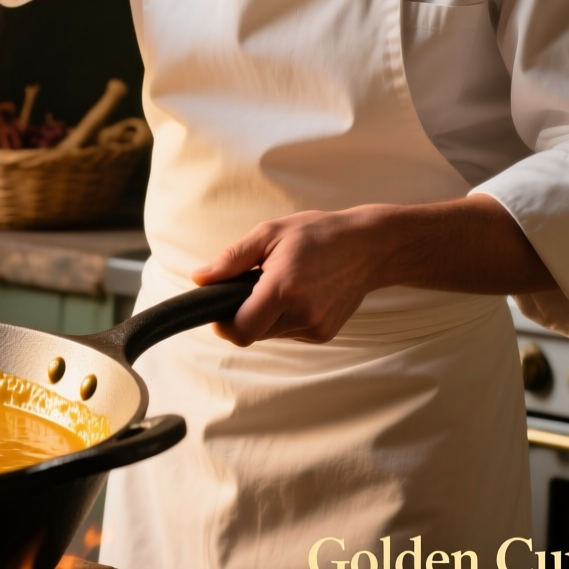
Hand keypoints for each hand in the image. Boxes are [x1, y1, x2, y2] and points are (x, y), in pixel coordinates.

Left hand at [191, 208, 391, 344]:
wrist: (369, 246)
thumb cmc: (318, 234)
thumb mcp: (270, 234)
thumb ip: (231, 259)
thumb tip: (200, 279)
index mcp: (284, 289)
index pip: (240, 331)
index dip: (224, 324)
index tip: (221, 307)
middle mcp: (302, 314)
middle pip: (253, 334)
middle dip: (245, 315)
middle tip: (255, 285)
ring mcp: (316, 328)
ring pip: (270, 335)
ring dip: (266, 316)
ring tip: (282, 284)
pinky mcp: (325, 333)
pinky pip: (290, 333)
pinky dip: (285, 318)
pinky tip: (300, 293)